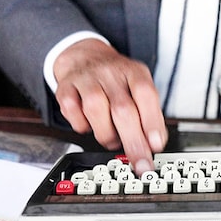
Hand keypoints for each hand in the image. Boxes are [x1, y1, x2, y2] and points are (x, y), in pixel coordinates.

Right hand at [53, 39, 167, 173]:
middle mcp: (110, 73)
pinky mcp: (65, 88)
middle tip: (140, 163)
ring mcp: (86, 79)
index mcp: (134, 72)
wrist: (84, 57)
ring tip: (112, 140)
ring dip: (106, 134)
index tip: (155, 145)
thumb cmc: (117, 81)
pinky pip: (72, 112)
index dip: (152, 122)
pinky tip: (90, 125)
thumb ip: (148, 115)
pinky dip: (82, 125)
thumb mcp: (138, 90)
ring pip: (96, 110)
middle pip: (122, 109)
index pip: (146, 95)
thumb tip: (154, 144)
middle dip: (133, 141)